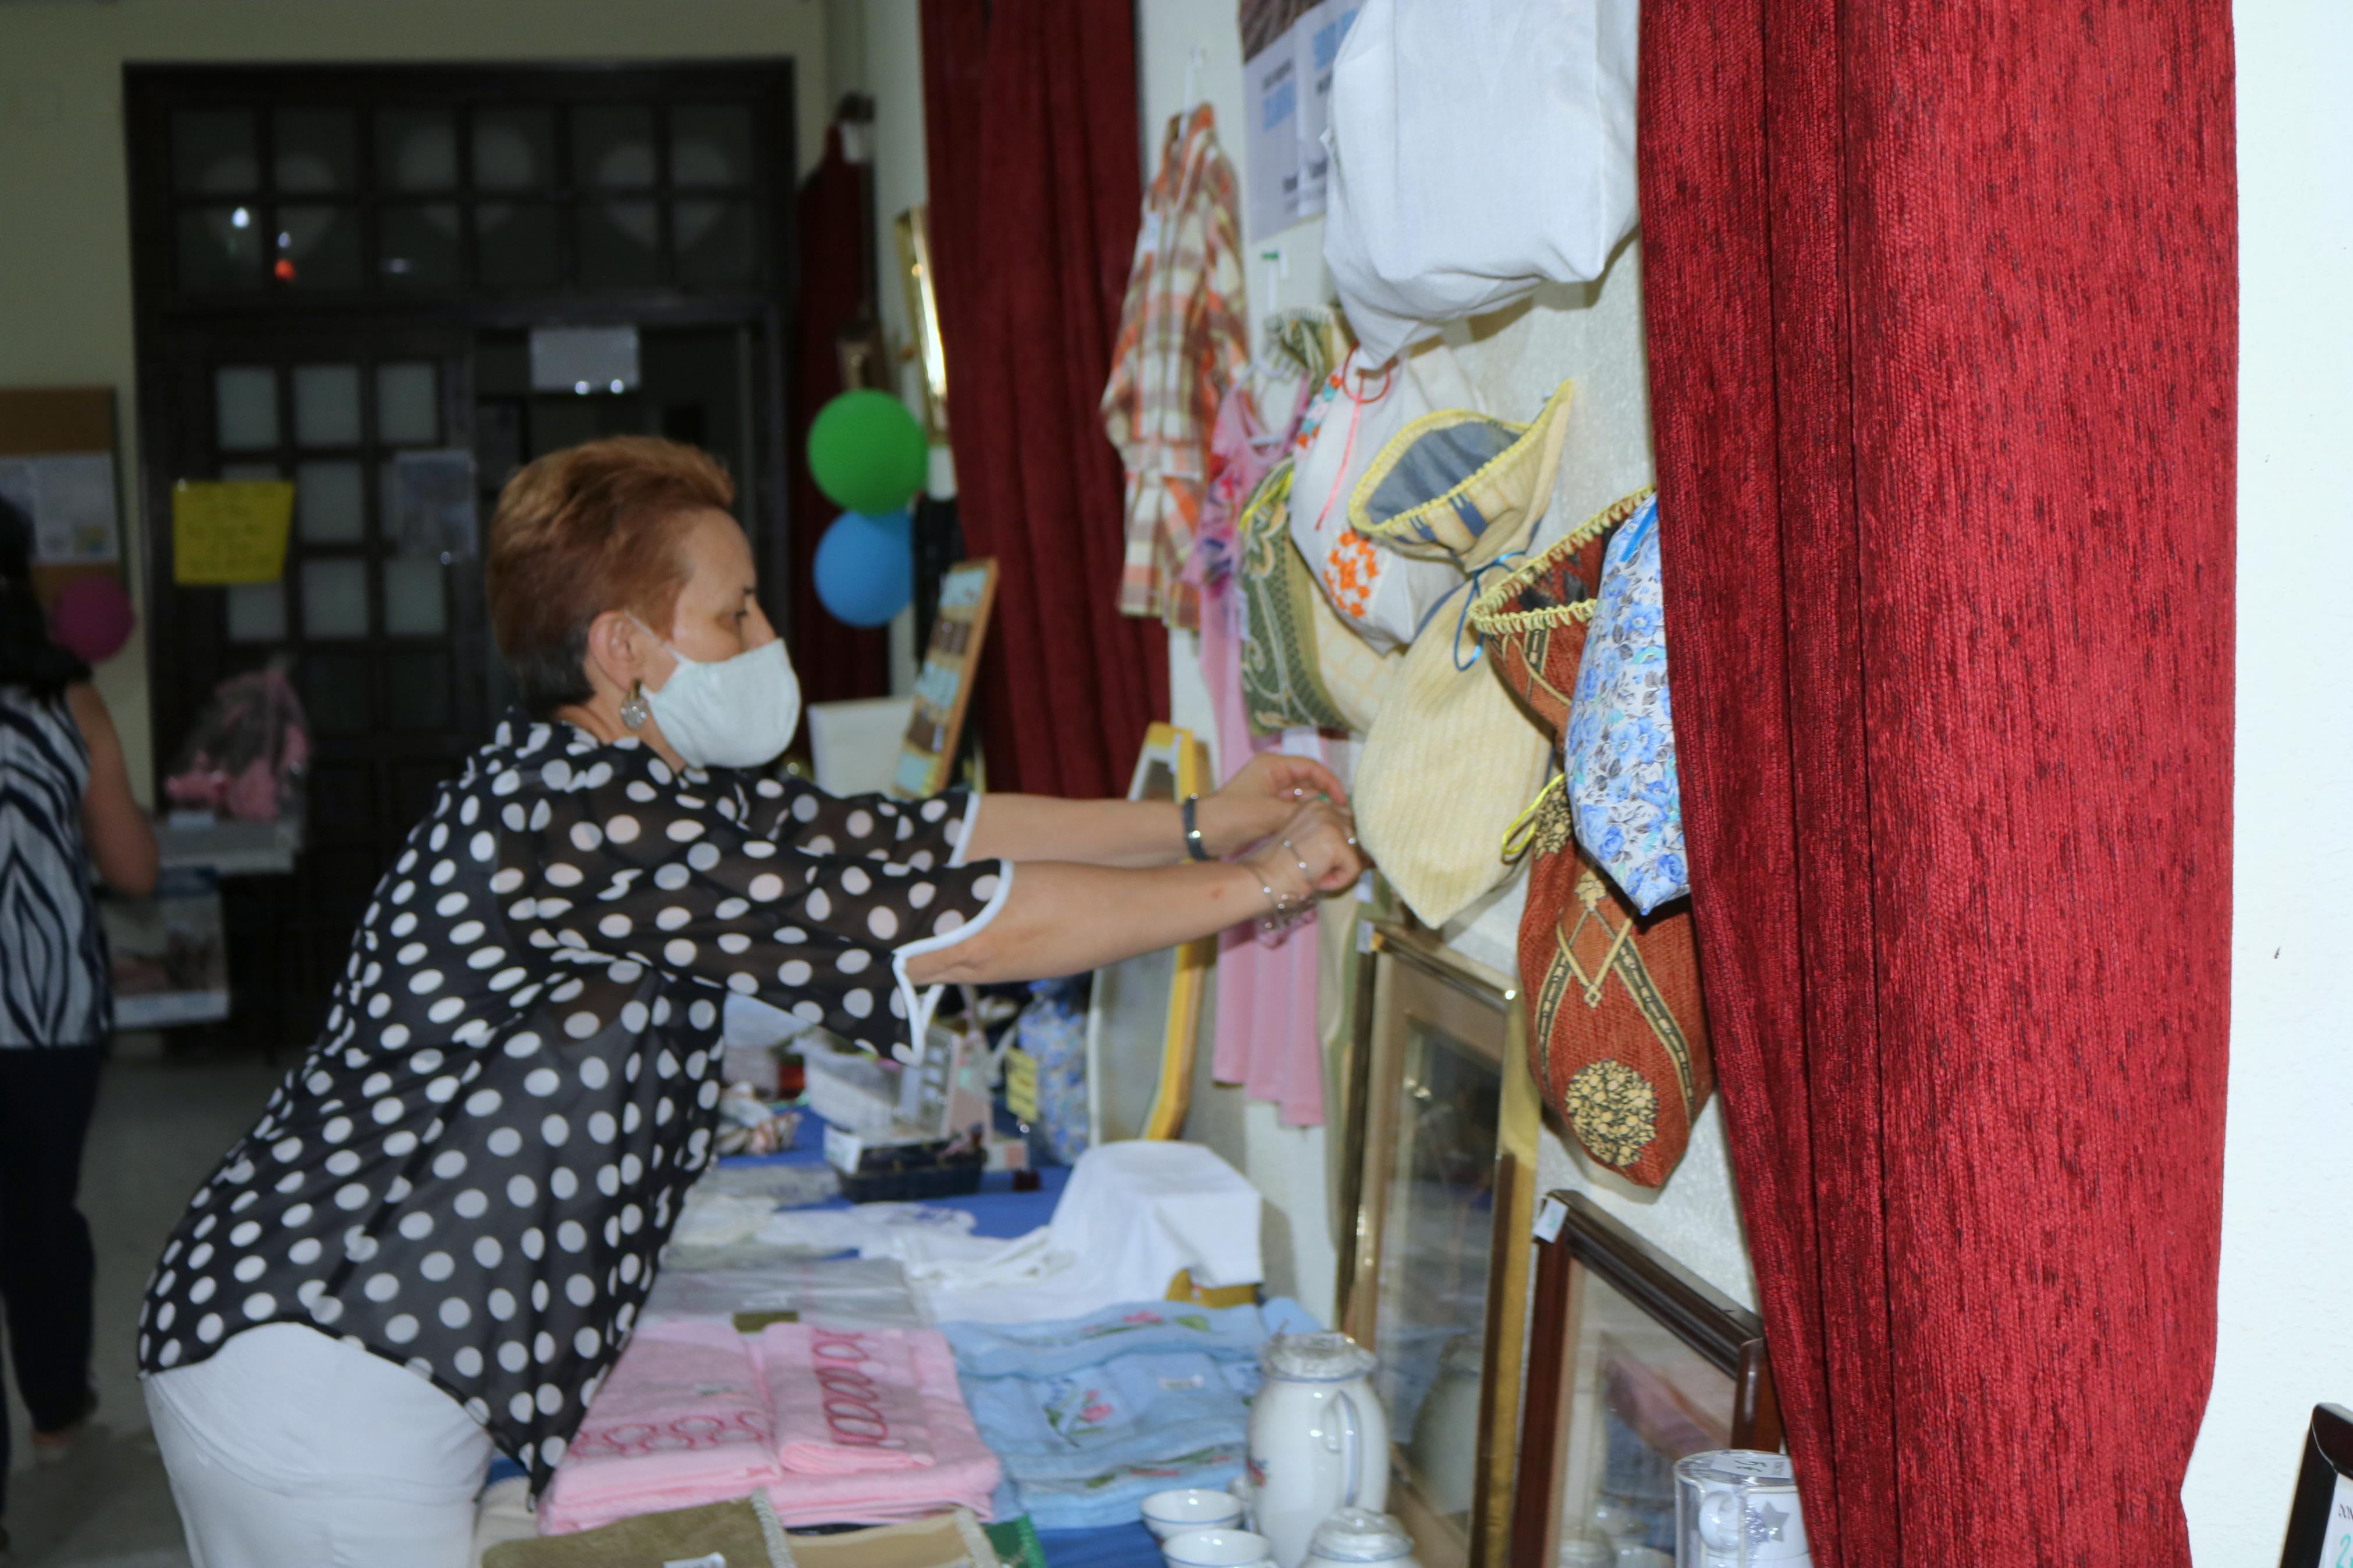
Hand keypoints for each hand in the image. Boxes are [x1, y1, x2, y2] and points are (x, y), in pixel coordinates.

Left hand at [1198, 752, 1349, 857]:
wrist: (1203, 832)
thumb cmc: (1232, 816)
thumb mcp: (1270, 813)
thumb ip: (1300, 812)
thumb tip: (1327, 817)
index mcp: (1272, 765)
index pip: (1311, 767)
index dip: (1330, 783)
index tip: (1343, 801)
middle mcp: (1273, 774)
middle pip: (1309, 780)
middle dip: (1326, 796)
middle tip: (1342, 814)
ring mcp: (1270, 790)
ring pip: (1302, 796)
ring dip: (1316, 808)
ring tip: (1333, 823)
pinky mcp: (1268, 807)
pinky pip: (1293, 808)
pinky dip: (1304, 816)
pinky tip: (1316, 828)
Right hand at [1241, 799, 1364, 911]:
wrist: (1264, 879)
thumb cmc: (1280, 867)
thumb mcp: (1307, 841)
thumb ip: (1328, 835)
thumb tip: (1361, 847)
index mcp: (1315, 804)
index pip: (1348, 821)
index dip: (1342, 845)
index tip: (1323, 860)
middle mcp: (1324, 808)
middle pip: (1357, 835)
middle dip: (1345, 856)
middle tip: (1318, 870)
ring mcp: (1331, 823)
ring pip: (1357, 852)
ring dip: (1340, 869)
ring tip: (1316, 874)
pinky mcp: (1336, 842)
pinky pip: (1355, 868)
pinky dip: (1339, 881)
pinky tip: (1318, 880)